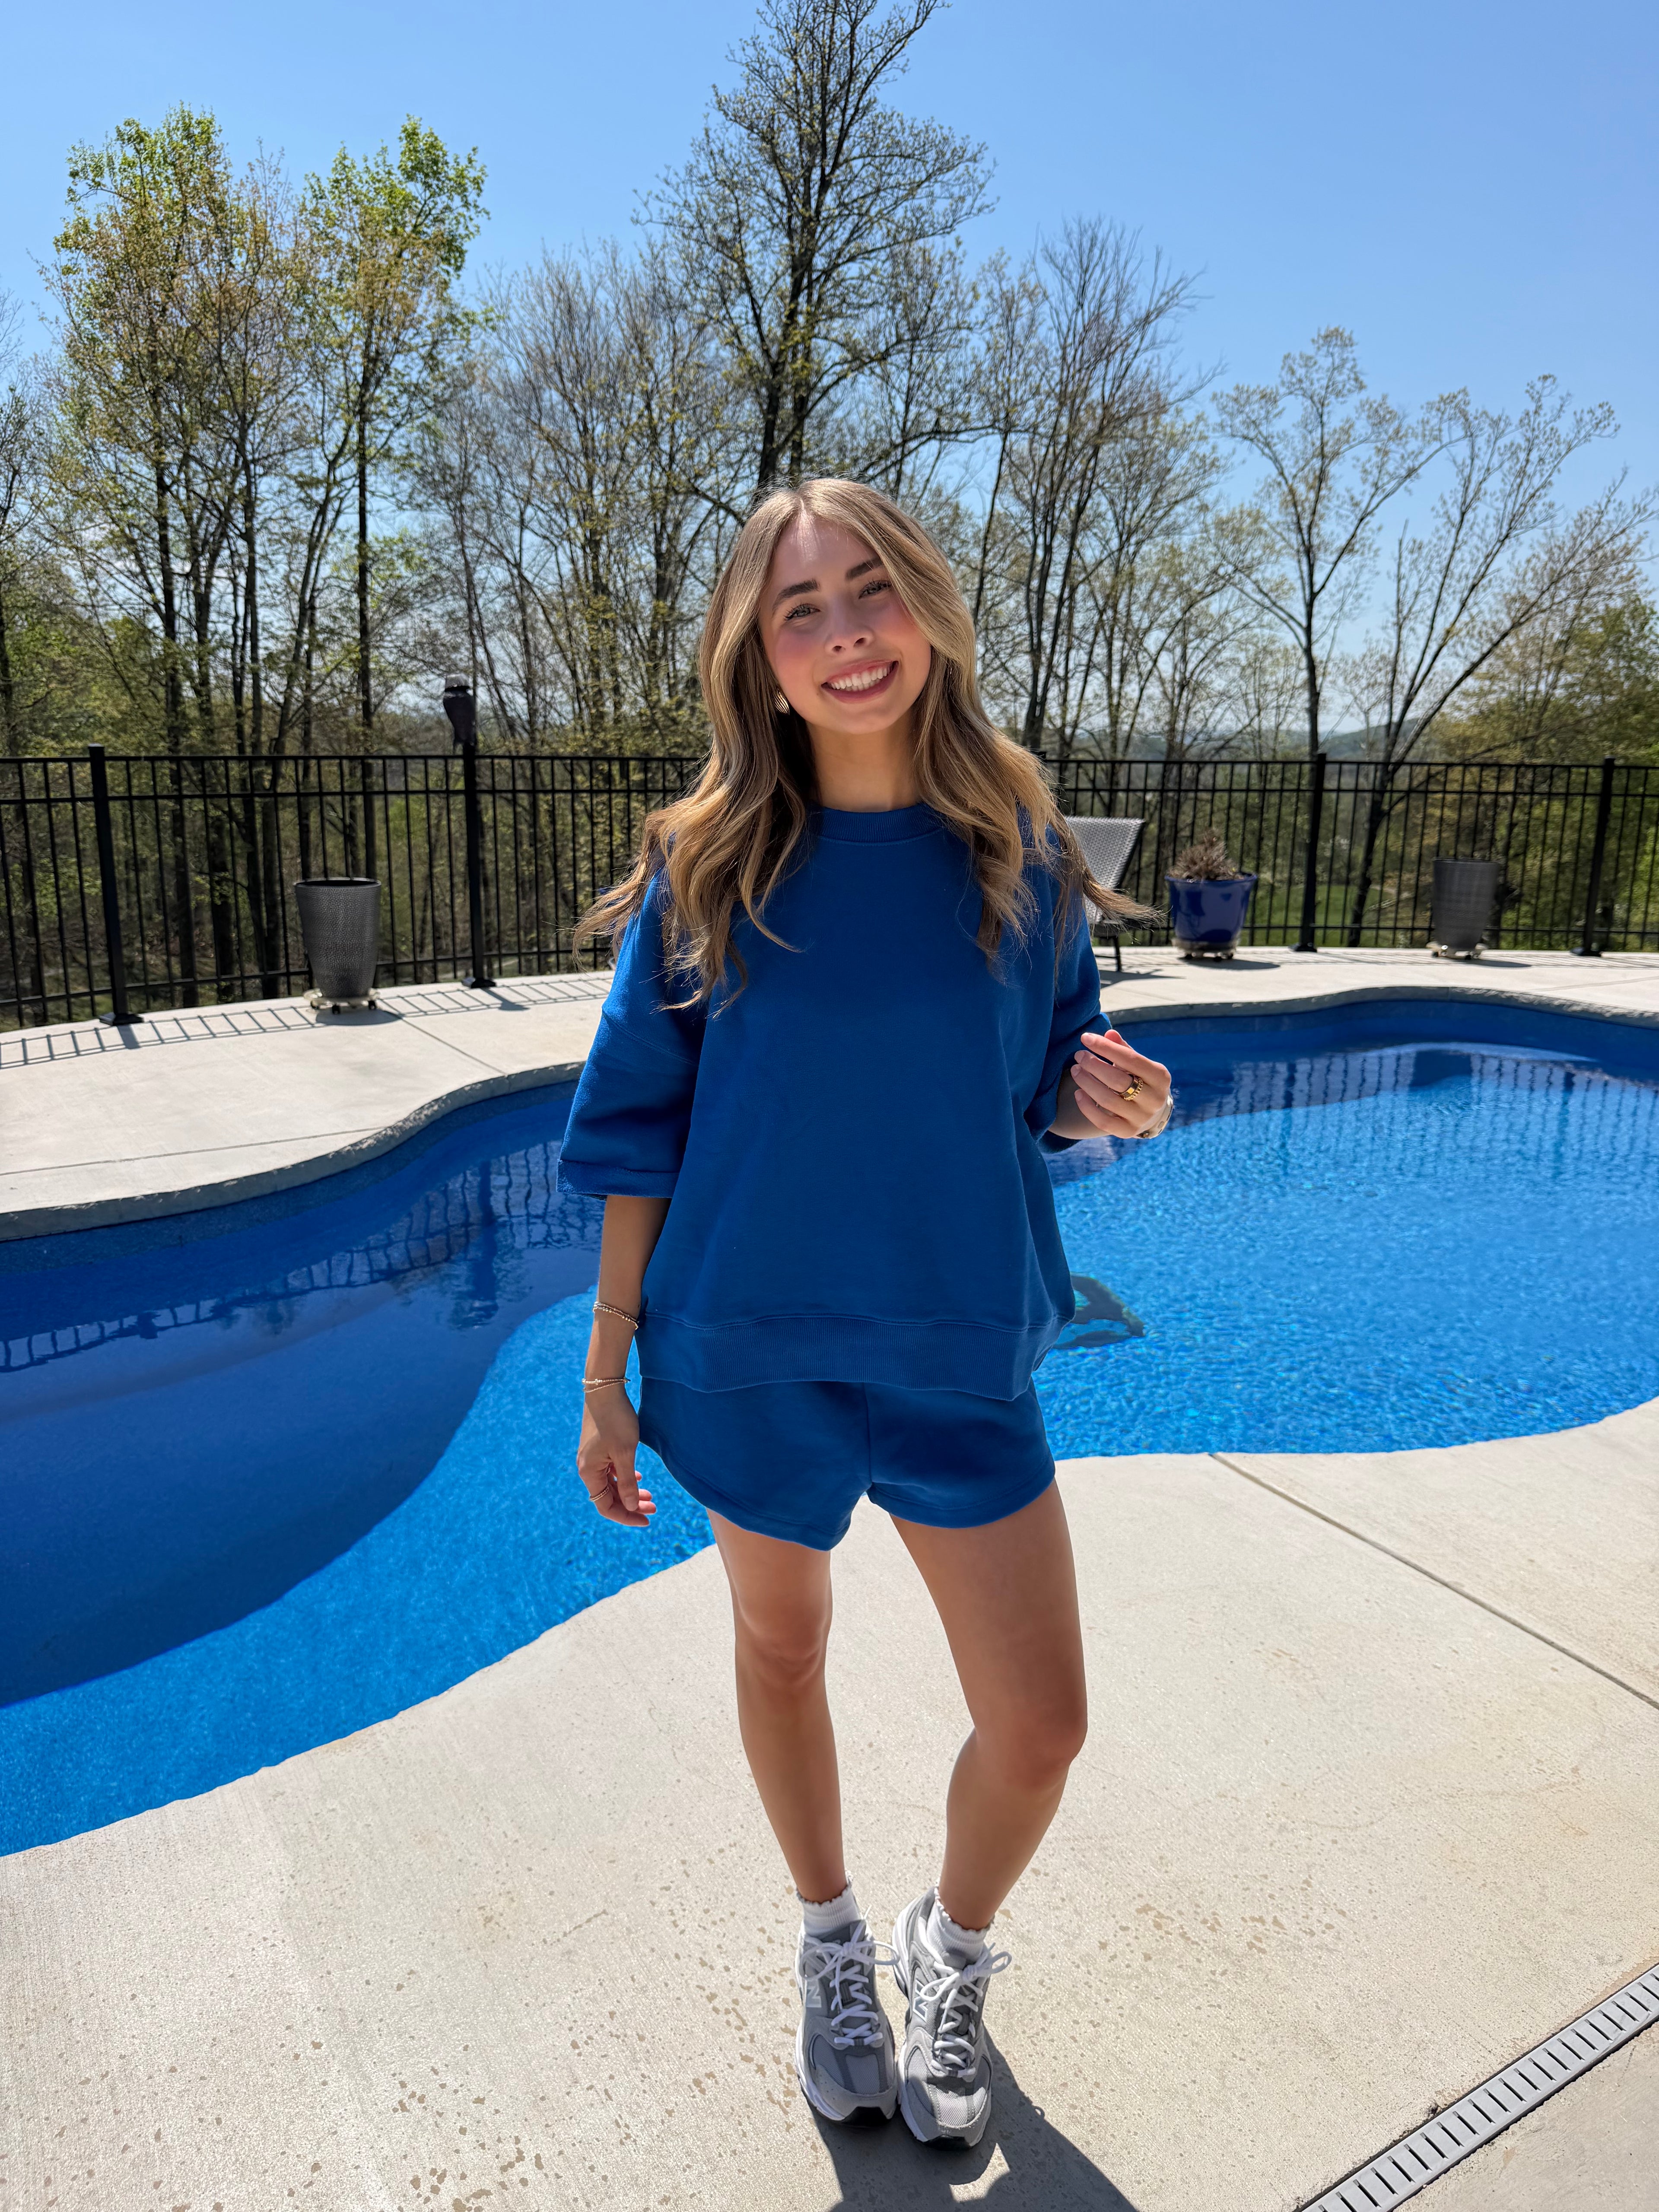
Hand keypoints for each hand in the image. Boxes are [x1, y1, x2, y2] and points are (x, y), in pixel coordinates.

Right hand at [576, 1385, 656, 1528]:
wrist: (605, 1391)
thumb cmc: (615, 1420)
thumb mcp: (625, 1454)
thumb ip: (627, 1483)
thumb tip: (629, 1506)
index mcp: (590, 1473)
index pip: (606, 1506)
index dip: (626, 1516)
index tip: (647, 1519)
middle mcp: (588, 1469)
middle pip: (609, 1497)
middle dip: (631, 1505)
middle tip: (654, 1507)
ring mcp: (592, 1459)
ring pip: (612, 1484)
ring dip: (630, 1492)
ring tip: (650, 1496)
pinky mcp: (599, 1449)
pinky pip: (611, 1472)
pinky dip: (625, 1478)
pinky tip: (638, 1477)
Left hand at [1064, 1028, 1172, 1139]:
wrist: (1151, 1112)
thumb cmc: (1141, 1080)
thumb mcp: (1137, 1063)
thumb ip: (1123, 1049)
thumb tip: (1109, 1034)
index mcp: (1160, 1076)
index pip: (1130, 1059)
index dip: (1106, 1047)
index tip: (1086, 1038)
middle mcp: (1154, 1099)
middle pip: (1118, 1080)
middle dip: (1094, 1065)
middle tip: (1079, 1055)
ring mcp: (1141, 1117)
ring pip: (1107, 1100)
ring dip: (1087, 1083)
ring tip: (1075, 1070)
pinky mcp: (1127, 1131)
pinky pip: (1103, 1121)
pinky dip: (1087, 1106)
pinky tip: (1078, 1092)